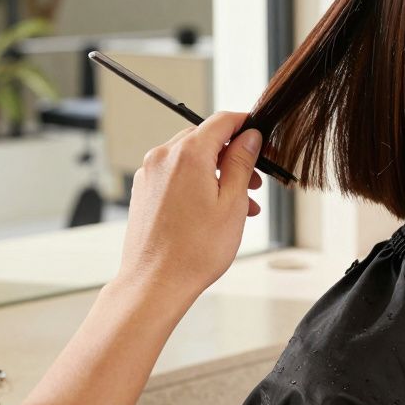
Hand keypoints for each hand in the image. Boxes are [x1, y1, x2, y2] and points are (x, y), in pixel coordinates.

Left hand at [116, 111, 264, 300]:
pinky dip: (198, 185)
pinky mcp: (144, 191)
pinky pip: (177, 176)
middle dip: (233, 155)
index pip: (222, 120)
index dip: (246, 125)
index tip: (261, 138)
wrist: (155, 283)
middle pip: (205, 139)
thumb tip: (249, 137)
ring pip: (192, 160)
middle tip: (256, 180)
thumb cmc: (194, 250)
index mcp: (188, 154)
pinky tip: (215, 211)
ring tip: (241, 205)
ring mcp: (150, 174)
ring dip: (218, 174)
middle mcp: (164, 157)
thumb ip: (241, 163)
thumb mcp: (232, 202)